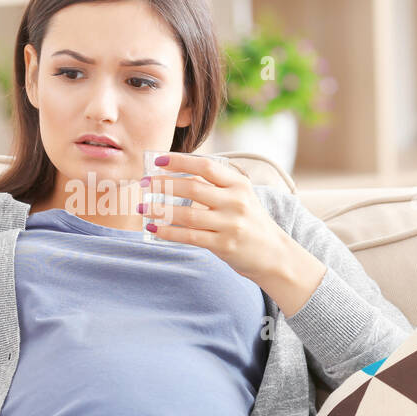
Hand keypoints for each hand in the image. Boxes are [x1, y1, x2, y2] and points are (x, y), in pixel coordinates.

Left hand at [139, 152, 289, 285]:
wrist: (274, 254)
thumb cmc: (250, 221)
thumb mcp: (240, 196)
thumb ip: (215, 185)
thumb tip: (175, 176)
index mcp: (239, 184)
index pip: (205, 166)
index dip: (179, 161)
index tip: (158, 161)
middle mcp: (235, 202)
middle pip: (192, 188)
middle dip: (163, 184)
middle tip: (144, 183)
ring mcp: (229, 224)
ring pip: (186, 214)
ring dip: (159, 209)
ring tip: (142, 207)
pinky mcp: (223, 245)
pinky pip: (189, 236)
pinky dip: (168, 232)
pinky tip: (153, 227)